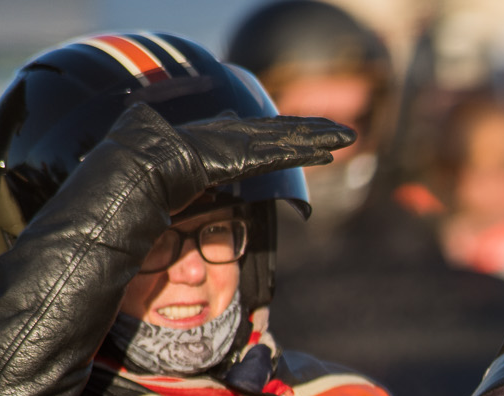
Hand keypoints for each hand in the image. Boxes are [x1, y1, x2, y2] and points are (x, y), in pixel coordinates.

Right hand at [175, 113, 353, 193]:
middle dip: (318, 130)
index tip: (320, 130)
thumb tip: (224, 126)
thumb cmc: (168, 161)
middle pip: (289, 130)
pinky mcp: (249, 156)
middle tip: (346, 131)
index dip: (298, 129)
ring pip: (293, 138)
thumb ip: (215, 137)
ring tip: (348, 136)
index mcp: (233, 133)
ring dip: (322, 138)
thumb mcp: (199, 147)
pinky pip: (285, 154)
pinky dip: (307, 154)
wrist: (156, 161)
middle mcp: (243, 134)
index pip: (274, 129)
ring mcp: (247, 143)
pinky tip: (327, 155)